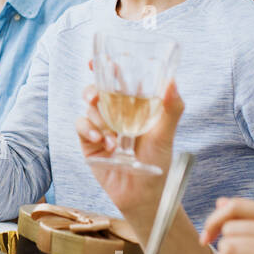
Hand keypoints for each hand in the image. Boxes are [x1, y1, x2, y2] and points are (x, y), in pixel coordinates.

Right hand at [76, 78, 181, 218]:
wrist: (143, 194)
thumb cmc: (158, 162)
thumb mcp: (166, 134)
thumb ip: (171, 108)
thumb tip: (172, 81)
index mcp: (133, 106)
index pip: (119, 81)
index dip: (108, 68)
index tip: (101, 59)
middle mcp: (115, 113)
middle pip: (98, 90)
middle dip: (94, 89)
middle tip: (97, 95)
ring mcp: (101, 126)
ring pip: (88, 107)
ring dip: (98, 117)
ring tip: (112, 136)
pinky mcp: (89, 142)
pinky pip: (81, 126)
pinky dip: (90, 130)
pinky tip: (103, 141)